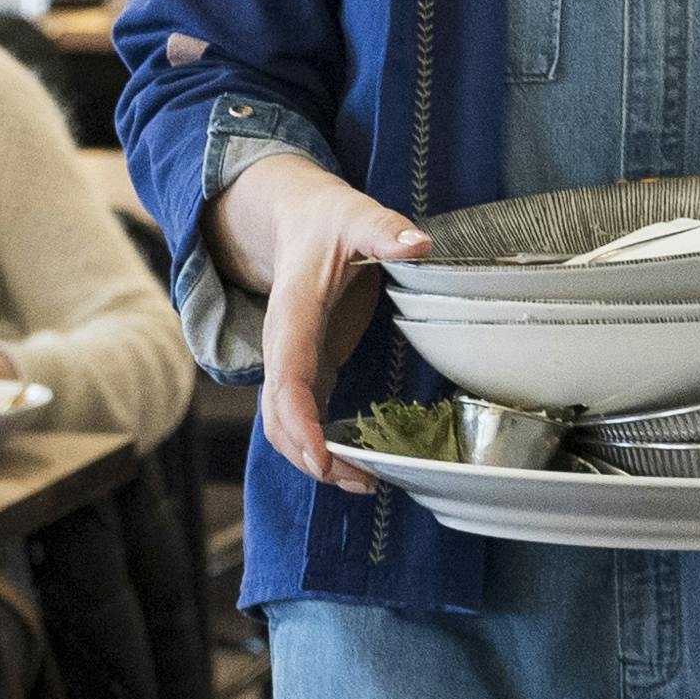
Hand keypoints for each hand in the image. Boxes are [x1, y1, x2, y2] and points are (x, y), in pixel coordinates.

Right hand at [210, 151, 430, 492]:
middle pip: (280, 417)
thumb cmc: (328, 221)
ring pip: (286, 427)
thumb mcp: (357, 215)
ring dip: (318, 461)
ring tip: (368, 482)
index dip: (300, 422)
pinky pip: (305, 419)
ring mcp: (292, 363)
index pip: (288, 378)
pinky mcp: (308, 370)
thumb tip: (420, 245)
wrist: (297, 220)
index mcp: (293, 315)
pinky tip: (363, 464)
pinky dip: (324, 448)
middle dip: (313, 457)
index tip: (323, 459)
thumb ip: (385, 230)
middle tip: (365, 481)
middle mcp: (283, 347)